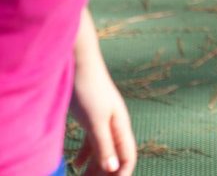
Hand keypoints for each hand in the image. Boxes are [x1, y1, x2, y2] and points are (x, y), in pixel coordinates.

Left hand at [70, 60, 135, 174]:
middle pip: (114, 157)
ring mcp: (102, 122)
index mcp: (121, 126)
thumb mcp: (96, 121)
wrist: (78, 64)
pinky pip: (91, 143)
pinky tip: (75, 165)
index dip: (121, 174)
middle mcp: (114, 126)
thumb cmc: (89, 90)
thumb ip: (104, 145)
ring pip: (101, 152)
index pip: (127, 157)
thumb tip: (113, 169)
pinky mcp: (90, 119)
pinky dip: (84, 156)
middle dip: (105, 175)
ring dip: (94, 168)